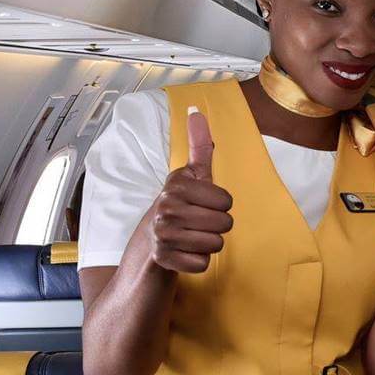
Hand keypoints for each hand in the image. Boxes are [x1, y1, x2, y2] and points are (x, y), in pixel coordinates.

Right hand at [148, 108, 233, 273]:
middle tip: (198, 226)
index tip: (204, 205)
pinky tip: (183, 255)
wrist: (148, 250)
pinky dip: (198, 263)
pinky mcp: (162, 258)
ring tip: (191, 239)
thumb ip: (200, 147)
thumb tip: (196, 110)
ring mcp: (161, 232)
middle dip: (217, 228)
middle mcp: (165, 205)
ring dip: (208, 245)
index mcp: (176, 184)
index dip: (222, 206)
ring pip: (216, 244)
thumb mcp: (191, 178)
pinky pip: (203, 263)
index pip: (226, 200)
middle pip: (224, 223)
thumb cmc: (179, 210)